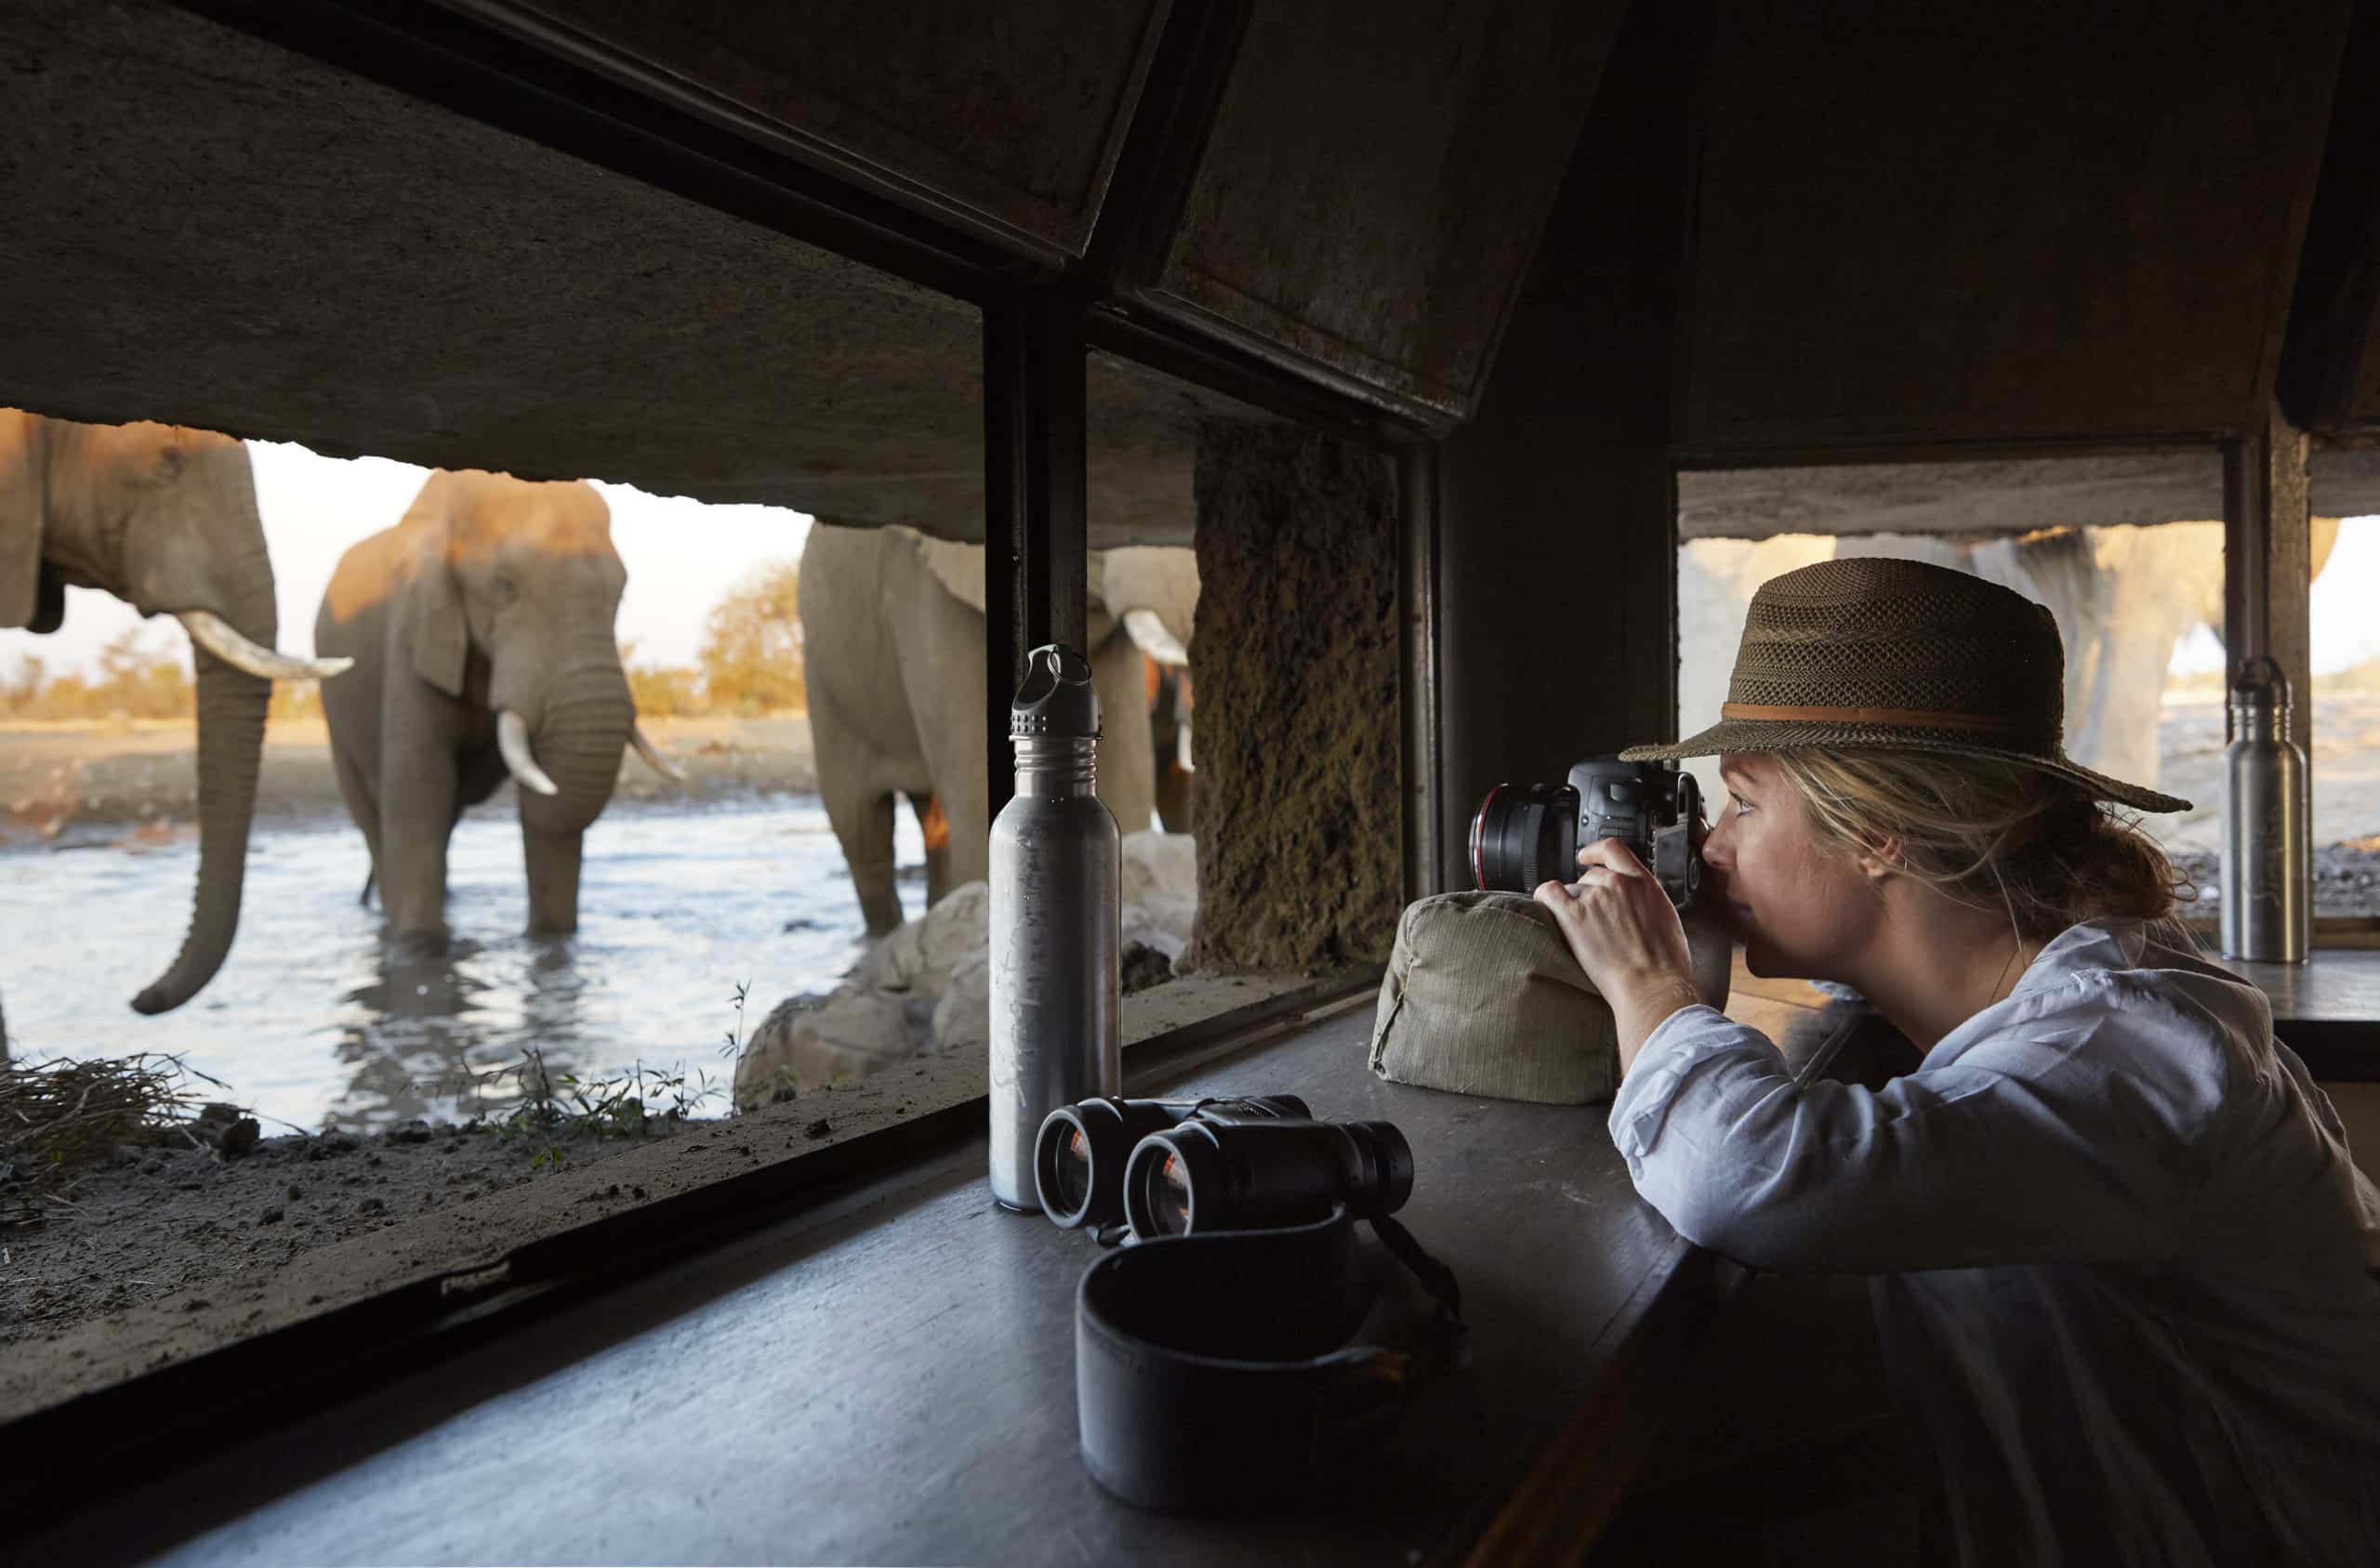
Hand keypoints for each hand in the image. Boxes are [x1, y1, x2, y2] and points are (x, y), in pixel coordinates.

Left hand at [1533, 838, 1704, 1071]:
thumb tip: (1635, 904)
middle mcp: (1618, 885)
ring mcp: (1595, 898)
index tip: (1586, 857)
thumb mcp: (1666, 919)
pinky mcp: (1573, 916)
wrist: (1653, 985)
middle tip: (1591, 918)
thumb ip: (1646, 902)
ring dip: (1572, 905)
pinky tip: (1547, 909)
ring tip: (1581, 931)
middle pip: (1590, 876)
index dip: (1595, 851)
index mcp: (1643, 884)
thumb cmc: (1665, 964)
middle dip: (1588, 893)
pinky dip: (1544, 898)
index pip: (1614, 850)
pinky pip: (1548, 894)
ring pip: (1572, 890)